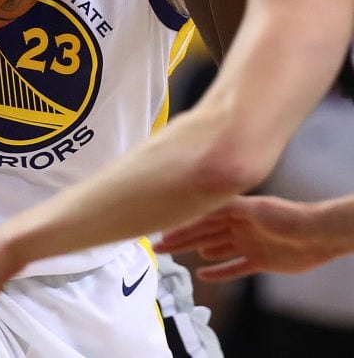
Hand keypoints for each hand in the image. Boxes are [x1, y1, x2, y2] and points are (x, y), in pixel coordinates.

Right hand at [153, 195, 336, 280]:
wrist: (317, 235)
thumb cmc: (287, 216)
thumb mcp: (252, 208)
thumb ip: (226, 206)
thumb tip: (199, 203)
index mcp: (233, 210)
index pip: (200, 216)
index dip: (180, 223)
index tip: (161, 227)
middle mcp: (237, 225)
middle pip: (202, 233)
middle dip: (180, 238)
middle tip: (158, 246)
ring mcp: (247, 243)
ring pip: (214, 248)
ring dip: (195, 250)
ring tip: (176, 254)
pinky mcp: (259, 261)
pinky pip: (234, 267)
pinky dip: (219, 271)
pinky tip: (203, 274)